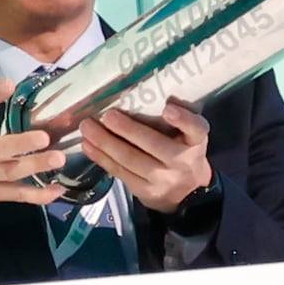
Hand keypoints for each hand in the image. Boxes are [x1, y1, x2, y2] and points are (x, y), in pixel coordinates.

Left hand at [68, 96, 215, 217]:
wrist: (185, 192)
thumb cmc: (182, 150)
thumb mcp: (189, 134)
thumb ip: (178, 117)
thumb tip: (151, 92)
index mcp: (195, 141)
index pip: (195, 129)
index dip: (183, 119)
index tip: (167, 109)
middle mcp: (181, 161)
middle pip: (153, 144)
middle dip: (127, 129)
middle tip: (107, 115)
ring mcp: (162, 179)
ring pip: (130, 159)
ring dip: (105, 143)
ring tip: (87, 128)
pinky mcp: (144, 191)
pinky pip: (119, 172)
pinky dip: (101, 158)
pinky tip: (88, 145)